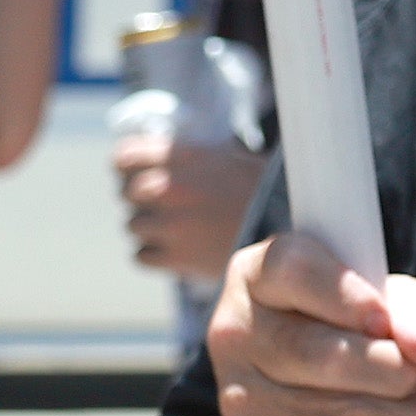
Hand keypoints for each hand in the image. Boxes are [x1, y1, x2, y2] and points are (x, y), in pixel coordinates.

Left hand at [122, 123, 265, 282]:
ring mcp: (169, 225)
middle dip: (140, 198)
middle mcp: (169, 188)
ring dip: (150, 227)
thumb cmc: (266, 191)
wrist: (291, 231)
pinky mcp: (175, 258)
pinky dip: (155, 254)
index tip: (136, 173)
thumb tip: (161, 160)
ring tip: (177, 228)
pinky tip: (177, 249)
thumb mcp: (230, 157)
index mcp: (182, 157)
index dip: (127, 166)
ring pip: (133, 226)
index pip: (123, 158)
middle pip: (126, 193)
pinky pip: (141, 255)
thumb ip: (191, 158)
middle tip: (164, 204)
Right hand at [207, 230, 415, 415]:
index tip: (385, 320)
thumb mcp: (385, 303)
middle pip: (322, 356)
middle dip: (395, 372)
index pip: (293, 270)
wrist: (291, 415)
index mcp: (259, 276)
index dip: (346, 294)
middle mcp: (236, 335)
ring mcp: (239, 402)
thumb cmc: (348, 336)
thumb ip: (414, 310)